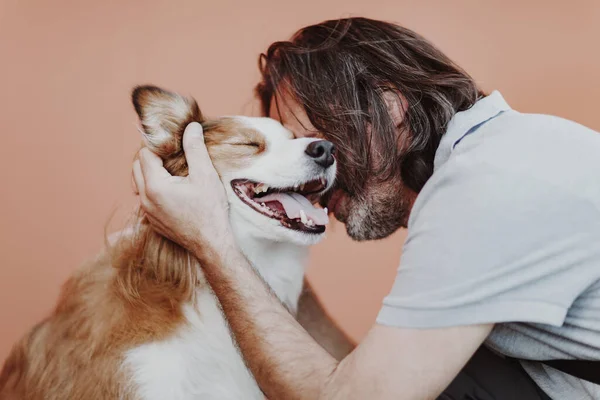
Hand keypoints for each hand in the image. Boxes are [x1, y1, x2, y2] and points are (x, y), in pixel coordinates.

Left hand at [132, 122, 234, 256]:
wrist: (211, 244)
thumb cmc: (210, 210)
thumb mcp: (205, 175)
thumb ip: (195, 148)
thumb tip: (191, 127)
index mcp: (155, 185)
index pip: (145, 153)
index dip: (159, 145)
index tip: (175, 145)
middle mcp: (145, 199)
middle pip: (138, 166)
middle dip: (153, 157)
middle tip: (174, 155)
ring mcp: (147, 212)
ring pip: (140, 182)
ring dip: (152, 172)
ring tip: (173, 171)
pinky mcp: (153, 221)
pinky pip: (146, 198)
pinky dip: (155, 188)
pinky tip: (174, 189)